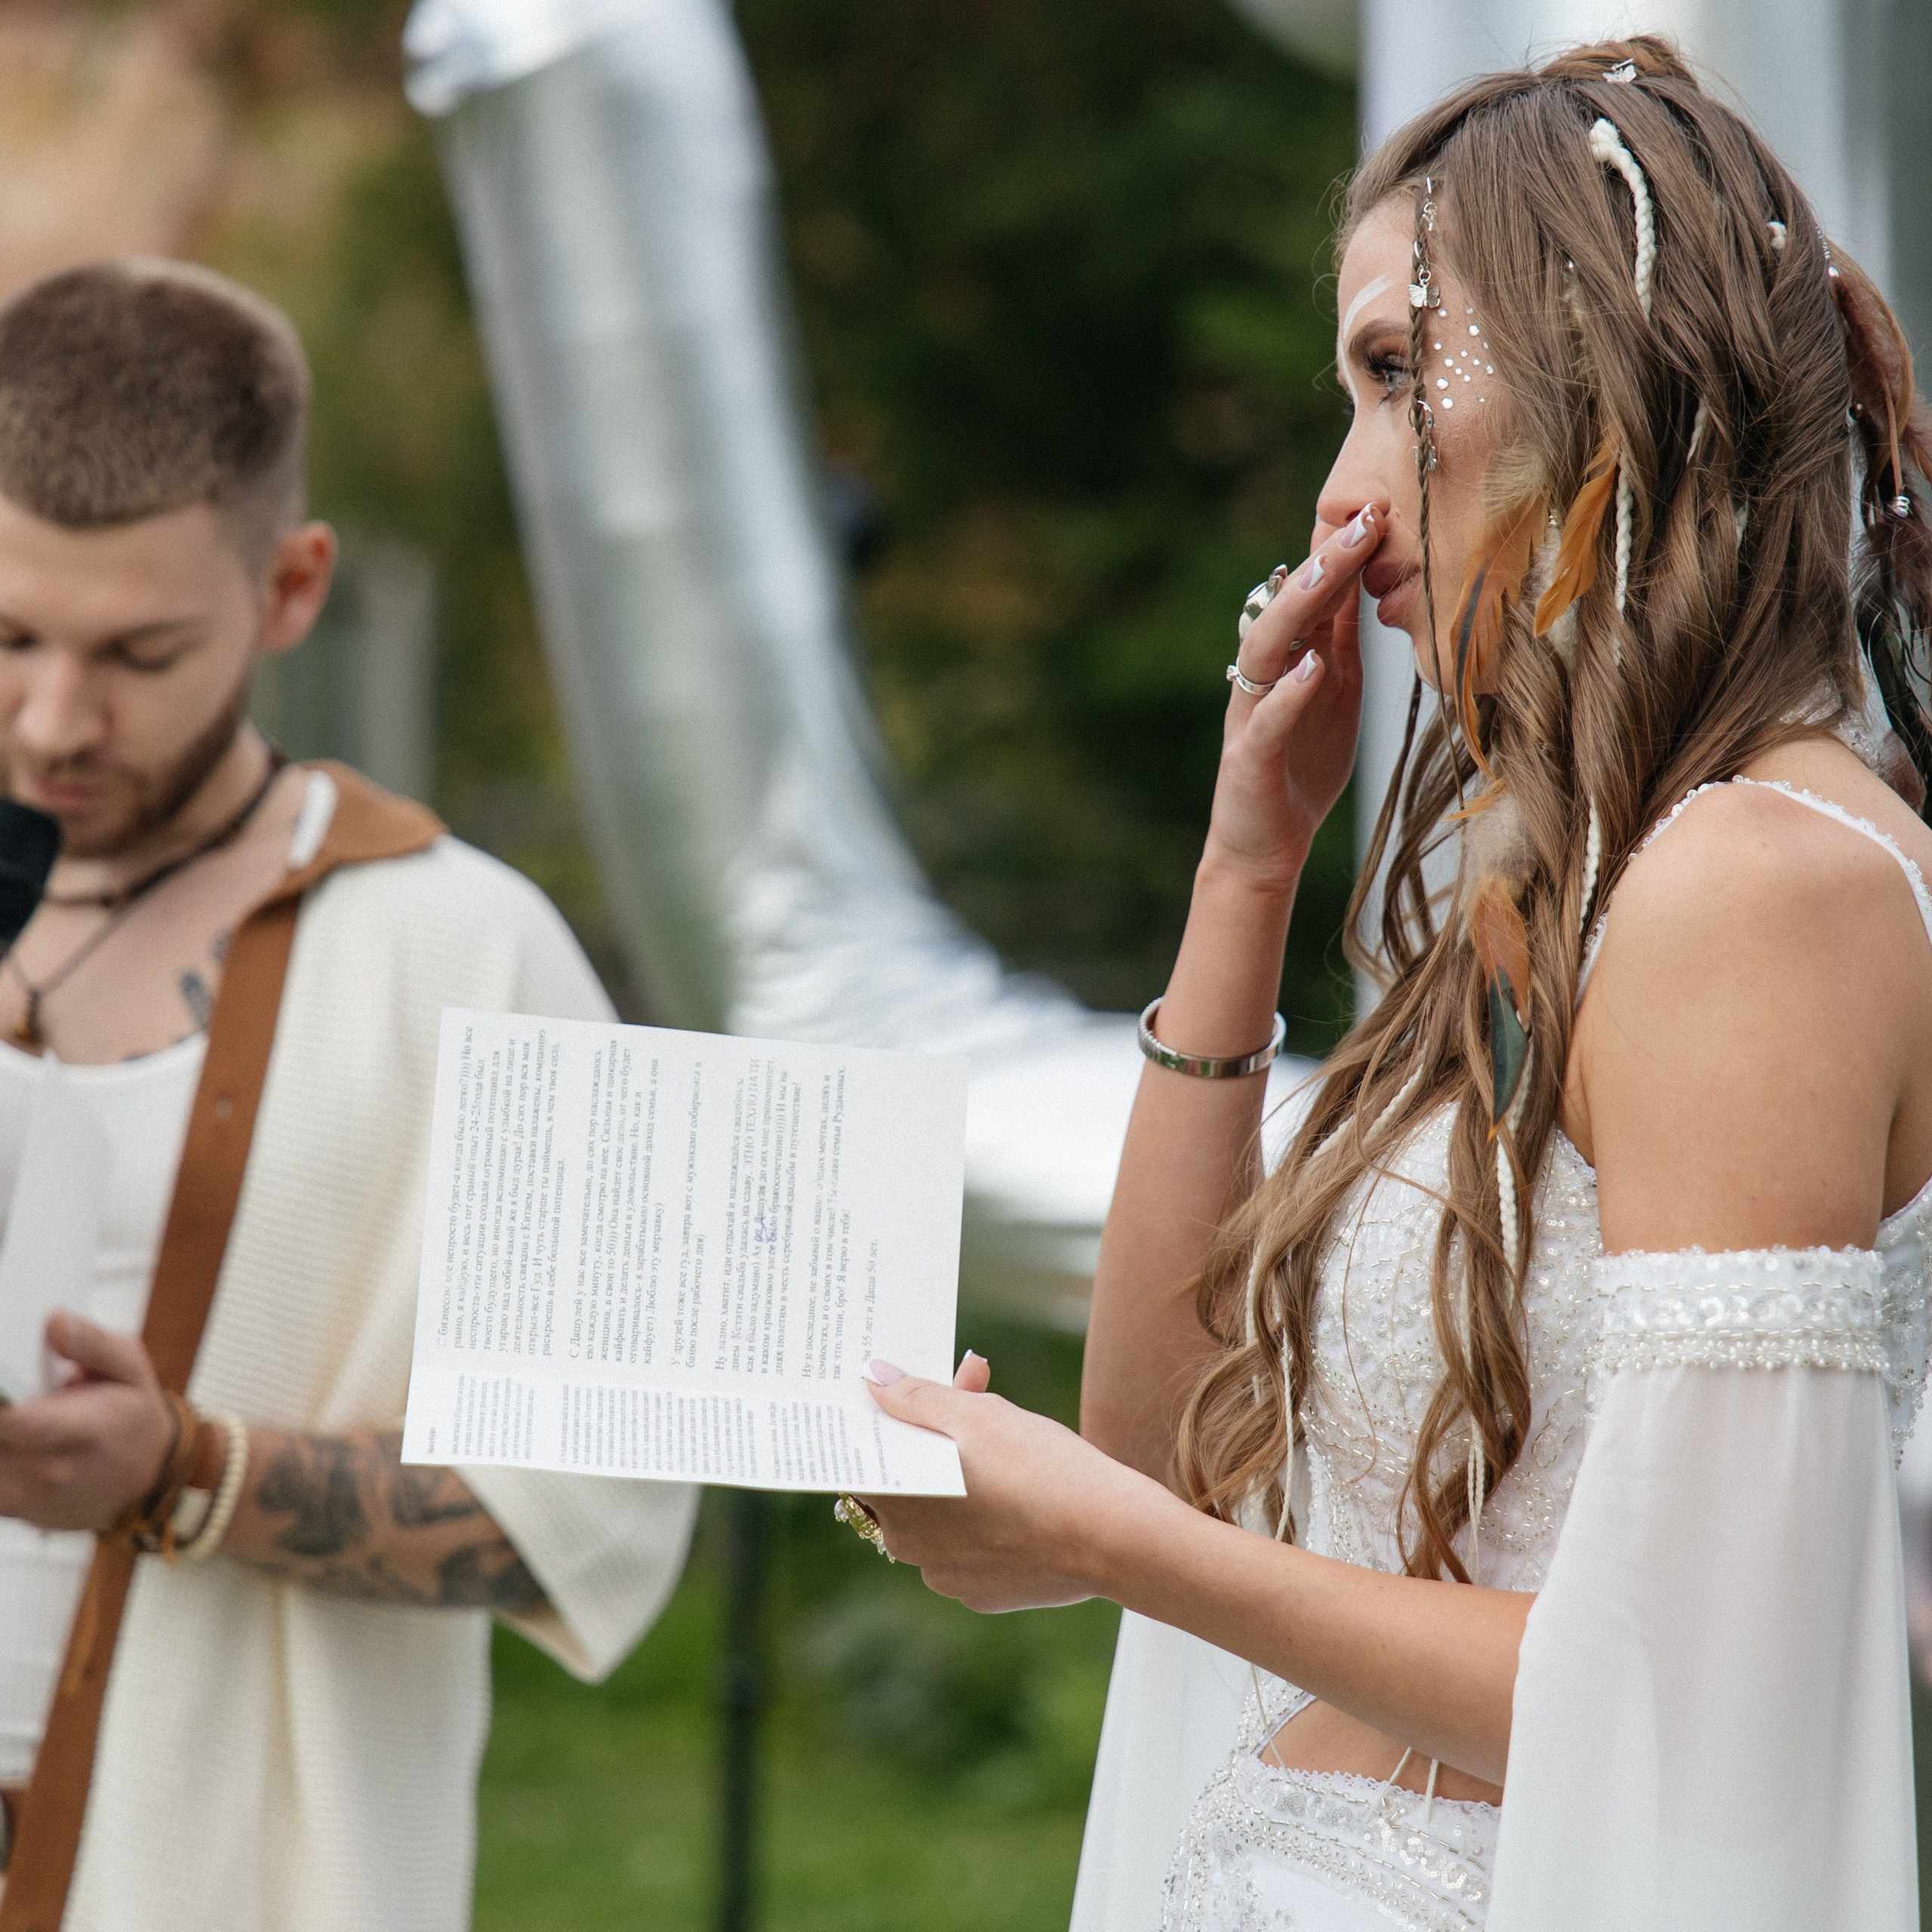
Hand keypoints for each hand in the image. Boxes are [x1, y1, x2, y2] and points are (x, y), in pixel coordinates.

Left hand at [0, 1312, 174, 1531]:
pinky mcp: (8, 1509)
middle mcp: (52, 1470)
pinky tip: (9, 1435)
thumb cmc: (133, 1417)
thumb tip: (55, 1322)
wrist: (142, 1480)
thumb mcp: (132, 1368)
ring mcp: (26, 1497)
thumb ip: (94, 1343)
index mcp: (87, 1430)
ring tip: (11, 1405)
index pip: (23, 1423)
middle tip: (6, 1385)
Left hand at [858, 1353, 1190, 1612]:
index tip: (912, 1394)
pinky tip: (1022, 1491)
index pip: (868, 1460)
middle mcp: (911, 1549)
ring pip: (940, 1514)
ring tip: (1006, 1438)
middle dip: (933, 1434)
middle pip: (907, 1481)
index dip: (889, 1419)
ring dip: (961, 1475)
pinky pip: (971, 1545)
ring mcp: (949, 1577)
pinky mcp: (986, 1593)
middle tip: (974, 1391)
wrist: (1113, 1535)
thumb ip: (917, 1397)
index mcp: (897, 1504)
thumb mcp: (976, 1414)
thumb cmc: (1039, 1468)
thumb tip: (872, 1379)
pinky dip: (988, 1516)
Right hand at [1205, 504, 1383, 892]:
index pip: (1311, 596)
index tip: (1382, 508)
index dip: (1342, 553)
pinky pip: (1267, 720)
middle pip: (1286, 608)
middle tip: (1365, 518)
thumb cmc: (1301, 769)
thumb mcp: (1334, 693)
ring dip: (1297, 609)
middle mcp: (1261, 680)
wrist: (1265, 847)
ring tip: (1331, 571)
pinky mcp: (1249, 759)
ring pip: (1265, 650)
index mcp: (1287, 662)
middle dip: (1324, 562)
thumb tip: (1368, 582)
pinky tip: (1312, 667)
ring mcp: (1249, 717)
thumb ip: (1341, 643)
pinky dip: (1288, 694)